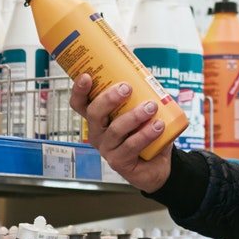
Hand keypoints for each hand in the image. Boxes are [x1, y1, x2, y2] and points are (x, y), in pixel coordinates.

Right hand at [69, 72, 172, 192]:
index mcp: (98, 118)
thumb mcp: (140, 111)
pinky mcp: (119, 162)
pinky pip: (131, 146)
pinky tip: (158, 126)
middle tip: (127, 88)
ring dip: (134, 116)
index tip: (87, 76)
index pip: (80, 104)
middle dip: (109, 98)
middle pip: (94, 113)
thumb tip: (148, 73)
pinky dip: (146, 134)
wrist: (157, 164)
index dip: (79, 90)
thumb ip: (140, 95)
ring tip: (151, 107)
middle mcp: (97, 133)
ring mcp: (107, 149)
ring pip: (115, 129)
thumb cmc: (145, 133)